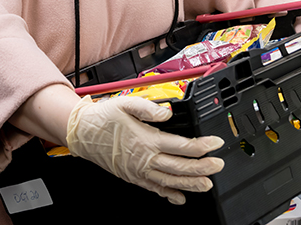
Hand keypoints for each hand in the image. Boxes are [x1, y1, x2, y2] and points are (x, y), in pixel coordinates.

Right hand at [65, 95, 224, 204]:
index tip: (215, 143)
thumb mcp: (126, 103)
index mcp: (147, 140)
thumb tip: (167, 113)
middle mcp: (145, 158)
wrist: (82, 132)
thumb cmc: (103, 118)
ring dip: (190, 184)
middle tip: (218, 165)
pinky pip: (154, 188)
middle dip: (202, 168)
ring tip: (206, 184)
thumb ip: (149, 108)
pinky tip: (179, 197)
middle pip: (180, 167)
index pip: (181, 146)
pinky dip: (168, 194)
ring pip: (170, 181)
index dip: (202, 146)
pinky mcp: (133, 177)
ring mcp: (139, 170)